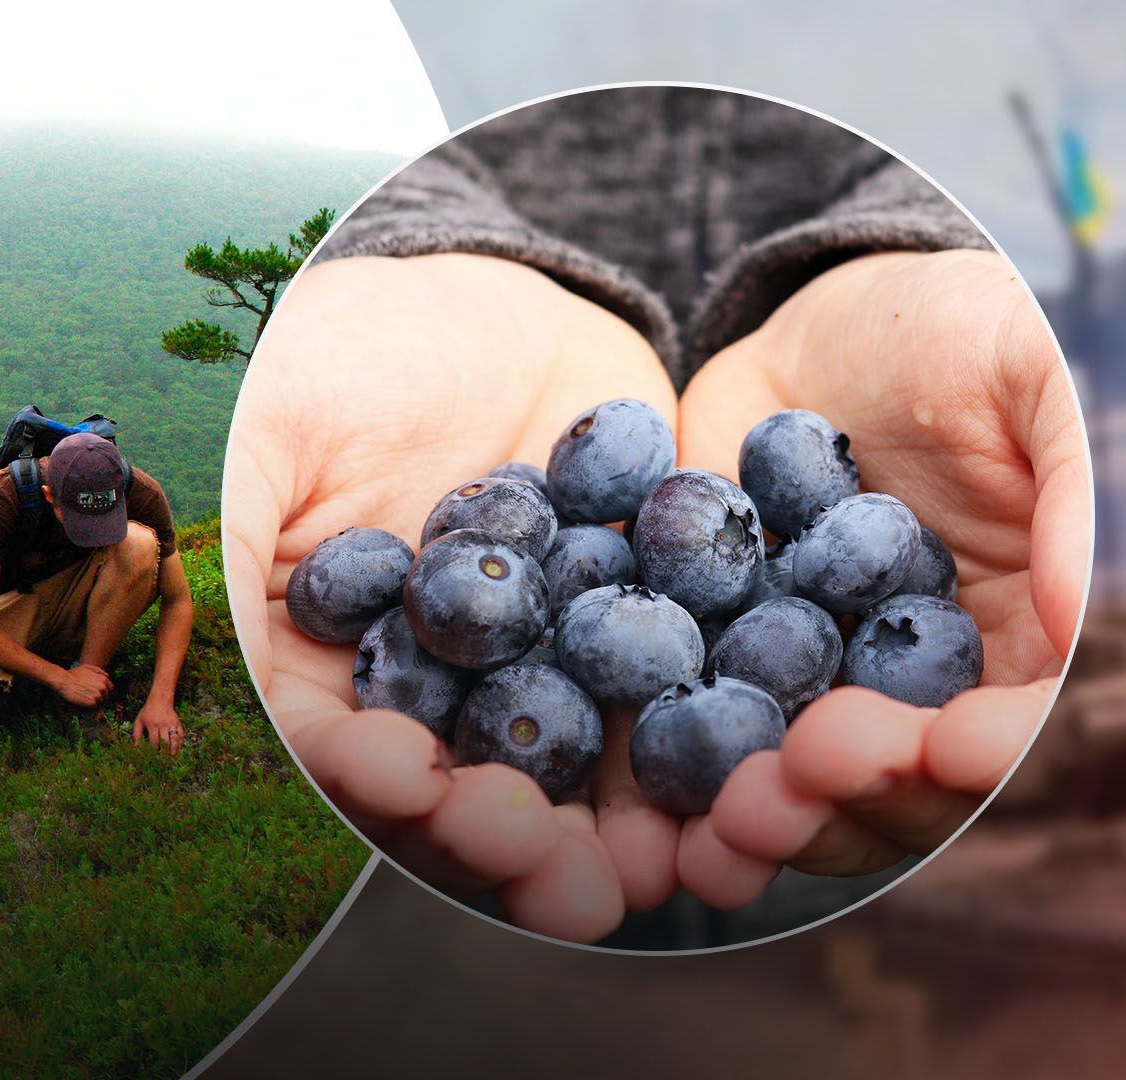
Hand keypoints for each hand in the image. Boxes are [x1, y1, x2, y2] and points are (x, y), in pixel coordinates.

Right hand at [49, 663, 112, 707]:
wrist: (64, 681)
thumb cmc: (74, 673)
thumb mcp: (88, 667)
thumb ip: (99, 671)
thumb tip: (107, 676)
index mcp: (104, 679)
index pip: (110, 688)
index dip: (103, 689)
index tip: (97, 690)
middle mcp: (103, 687)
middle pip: (105, 696)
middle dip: (99, 695)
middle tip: (88, 694)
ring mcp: (98, 695)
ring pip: (99, 701)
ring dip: (93, 700)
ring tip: (84, 696)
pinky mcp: (92, 703)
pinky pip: (94, 706)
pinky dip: (89, 704)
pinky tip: (83, 700)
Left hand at [135, 697, 185, 753]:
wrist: (160, 699)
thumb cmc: (148, 711)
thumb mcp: (139, 721)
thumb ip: (137, 734)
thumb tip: (136, 748)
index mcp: (152, 724)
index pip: (154, 741)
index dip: (154, 751)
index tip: (152, 757)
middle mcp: (163, 724)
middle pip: (165, 741)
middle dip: (164, 752)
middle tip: (163, 760)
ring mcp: (171, 723)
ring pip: (175, 738)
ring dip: (174, 748)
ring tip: (171, 755)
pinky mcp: (177, 722)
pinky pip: (181, 733)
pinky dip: (180, 741)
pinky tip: (177, 747)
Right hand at [225, 253, 684, 942]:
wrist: (471, 290)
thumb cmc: (332, 350)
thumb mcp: (266, 429)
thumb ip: (241, 544)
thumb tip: (225, 665)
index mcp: (338, 670)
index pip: (346, 750)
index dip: (375, 780)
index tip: (412, 786)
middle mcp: (445, 690)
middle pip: (472, 790)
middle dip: (516, 841)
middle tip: (562, 882)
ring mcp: (547, 664)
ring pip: (585, 768)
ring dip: (624, 830)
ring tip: (664, 869)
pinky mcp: (641, 621)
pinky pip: (682, 687)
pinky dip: (716, 734)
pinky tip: (753, 769)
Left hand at [676, 250, 1090, 904]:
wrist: (818, 318)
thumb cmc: (956, 330)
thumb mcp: (1026, 373)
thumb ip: (1066, 487)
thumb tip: (1078, 620)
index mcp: (1012, 633)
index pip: (1010, 719)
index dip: (985, 749)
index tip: (951, 750)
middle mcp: (911, 678)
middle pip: (899, 780)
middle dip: (860, 796)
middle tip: (806, 780)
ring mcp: (811, 675)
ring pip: (797, 779)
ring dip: (767, 812)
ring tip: (724, 818)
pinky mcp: (717, 653)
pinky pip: (696, 726)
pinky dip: (674, 777)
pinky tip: (650, 799)